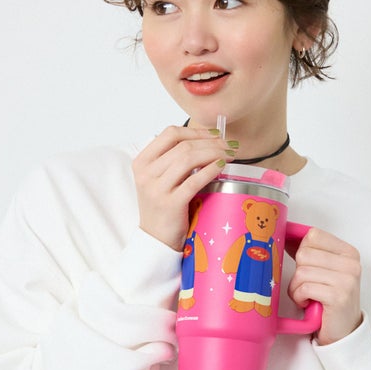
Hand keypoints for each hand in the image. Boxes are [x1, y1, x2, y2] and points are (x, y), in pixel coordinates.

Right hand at [132, 126, 235, 250]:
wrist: (156, 239)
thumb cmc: (162, 207)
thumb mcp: (159, 179)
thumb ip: (174, 160)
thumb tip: (208, 140)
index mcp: (142, 162)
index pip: (170, 134)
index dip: (196, 130)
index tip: (215, 134)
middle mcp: (146, 173)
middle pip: (183, 145)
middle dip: (211, 142)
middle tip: (228, 145)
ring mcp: (156, 189)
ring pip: (188, 159)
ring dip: (213, 153)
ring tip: (228, 156)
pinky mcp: (170, 204)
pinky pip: (194, 180)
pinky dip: (211, 170)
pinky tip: (221, 167)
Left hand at [287, 227, 361, 345]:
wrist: (343, 331)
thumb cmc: (329, 300)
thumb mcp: (324, 271)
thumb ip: (310, 252)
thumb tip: (286, 234)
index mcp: (348, 252)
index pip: (313, 235)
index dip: (300, 250)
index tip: (302, 264)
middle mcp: (351, 263)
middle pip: (304, 254)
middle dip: (298, 273)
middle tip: (307, 286)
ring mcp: (347, 279)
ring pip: (301, 272)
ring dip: (296, 288)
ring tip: (306, 296)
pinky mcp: (338, 296)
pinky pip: (304, 288)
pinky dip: (299, 297)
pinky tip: (308, 303)